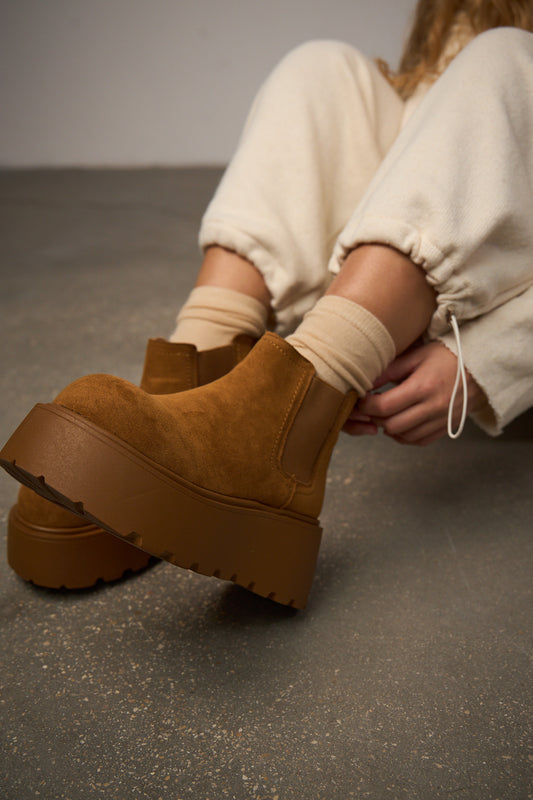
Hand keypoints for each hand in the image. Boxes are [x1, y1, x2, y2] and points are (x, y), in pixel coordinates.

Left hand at [343, 341, 485, 445]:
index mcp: (423, 387)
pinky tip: (401, 424)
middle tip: (371, 407)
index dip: (366, 405)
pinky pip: (419, 441)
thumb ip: (389, 371)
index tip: (362, 399)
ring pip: (404, 436)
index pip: (384, 406)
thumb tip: (364, 382)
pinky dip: (405, 436)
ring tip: (386, 414)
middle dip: (375, 417)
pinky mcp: (447, 428)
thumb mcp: (416, 356)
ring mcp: (441, 420)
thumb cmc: (446, 356)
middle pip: (391, 425)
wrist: (481, 367)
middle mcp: (433, 407)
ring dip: (389, 428)